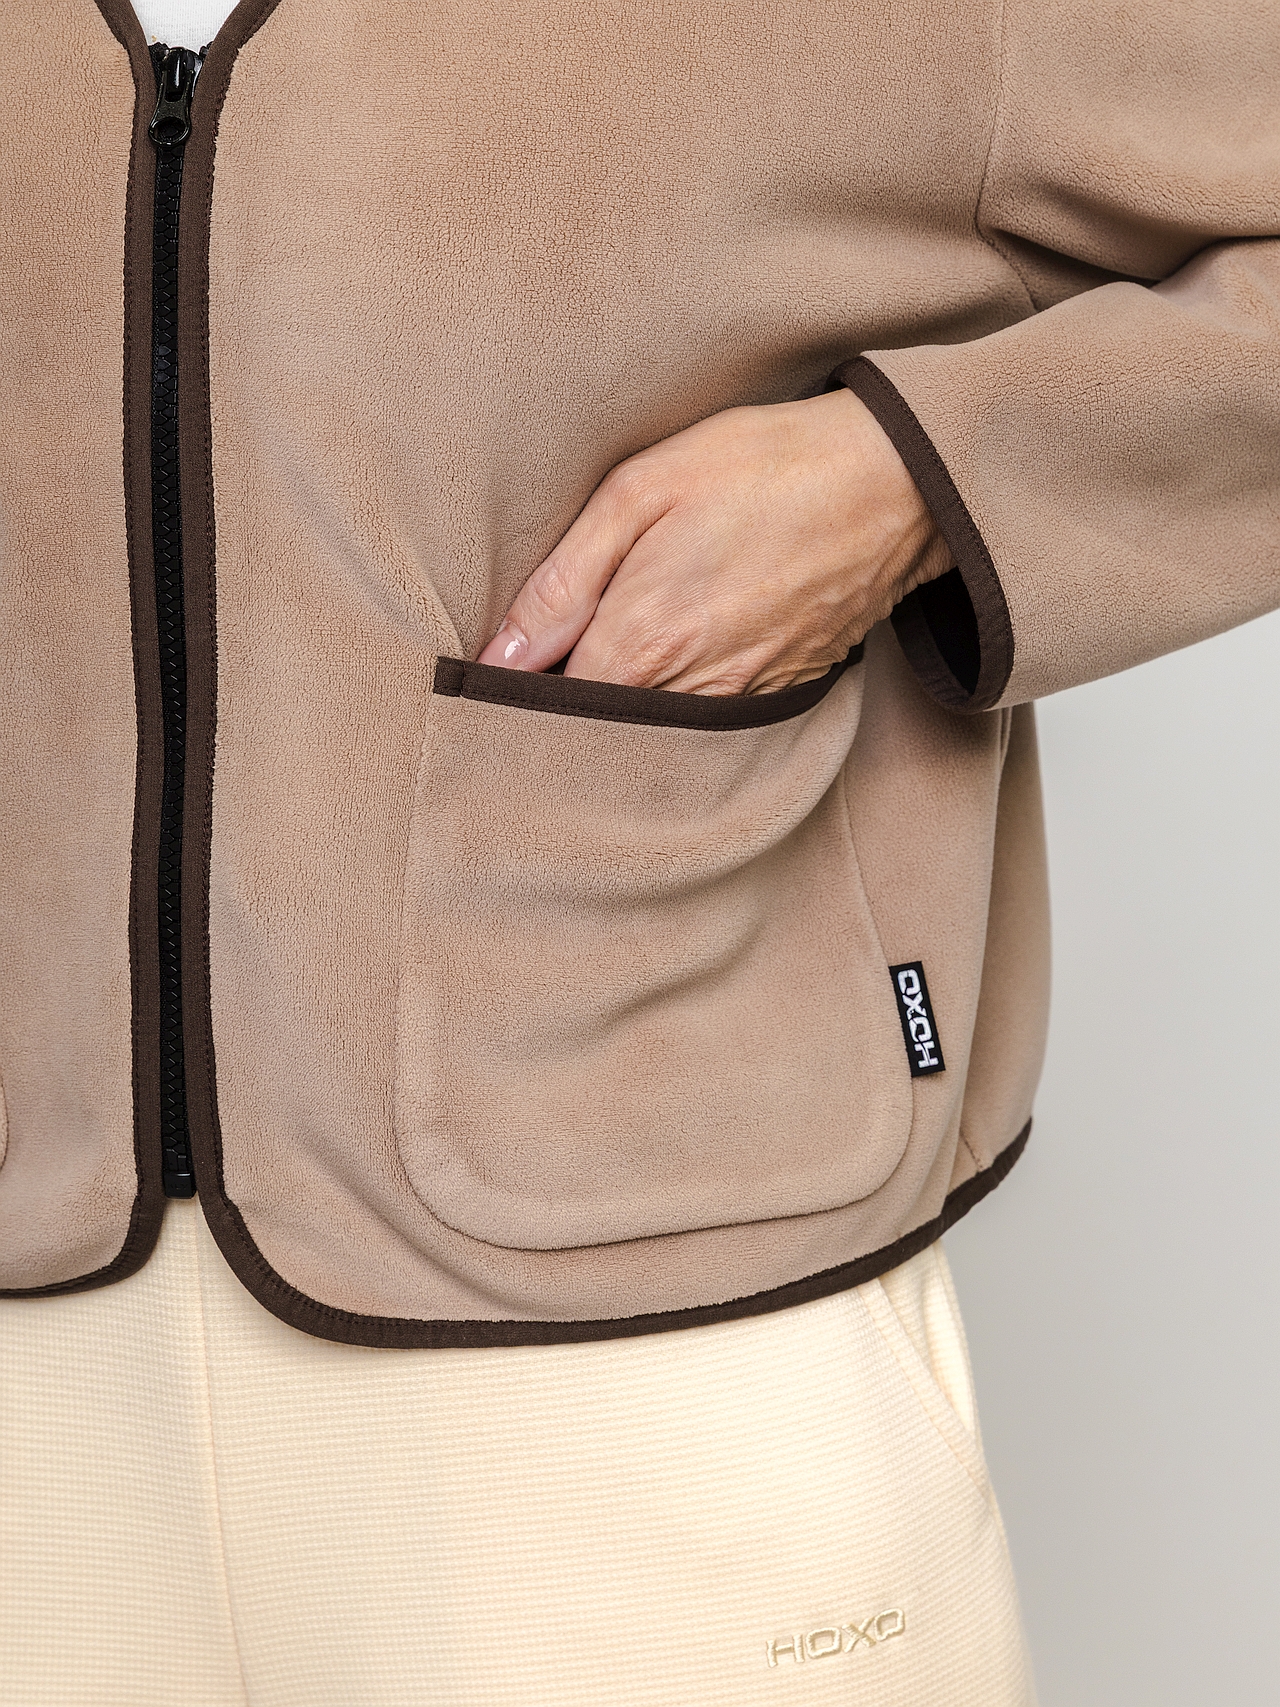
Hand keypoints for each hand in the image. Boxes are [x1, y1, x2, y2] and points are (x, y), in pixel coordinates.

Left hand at [477, 386, 950, 694]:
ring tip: (620, 639)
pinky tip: (681, 646)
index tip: (502, 663)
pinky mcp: (777, 701)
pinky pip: (703, 723)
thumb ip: (562, 580)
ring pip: (648, 733)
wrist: (895, 484)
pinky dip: (678, 698)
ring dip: (621, 702)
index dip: (515, 686)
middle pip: (594, 729)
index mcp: (641, 643)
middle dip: (563, 703)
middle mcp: (688, 694)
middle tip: (554, 652)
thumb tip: (500, 655)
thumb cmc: (764, 467)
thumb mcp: (643, 490)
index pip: (544, 705)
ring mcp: (738, 705)